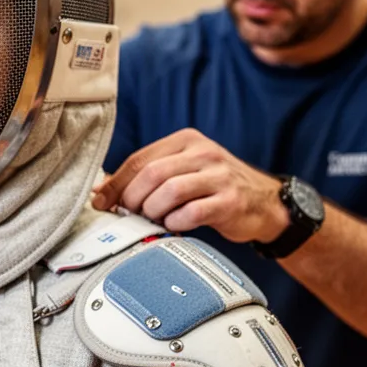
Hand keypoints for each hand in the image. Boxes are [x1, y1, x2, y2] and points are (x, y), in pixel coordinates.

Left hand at [92, 128, 289, 242]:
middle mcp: (203, 153)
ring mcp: (219, 176)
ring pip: (170, 191)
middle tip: (129, 214)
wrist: (265, 203)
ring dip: (153, 211)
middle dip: (132, 198)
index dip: (116, 182)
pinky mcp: (229, 201)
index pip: (140, 158)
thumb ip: (149, 176)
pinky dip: (175, 222)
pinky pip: (192, 212)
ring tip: (153, 219)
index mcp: (187, 140)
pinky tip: (174, 226)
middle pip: (152, 173)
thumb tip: (103, 191)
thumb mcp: (184, 171)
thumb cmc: (216, 188)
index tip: (102, 201)